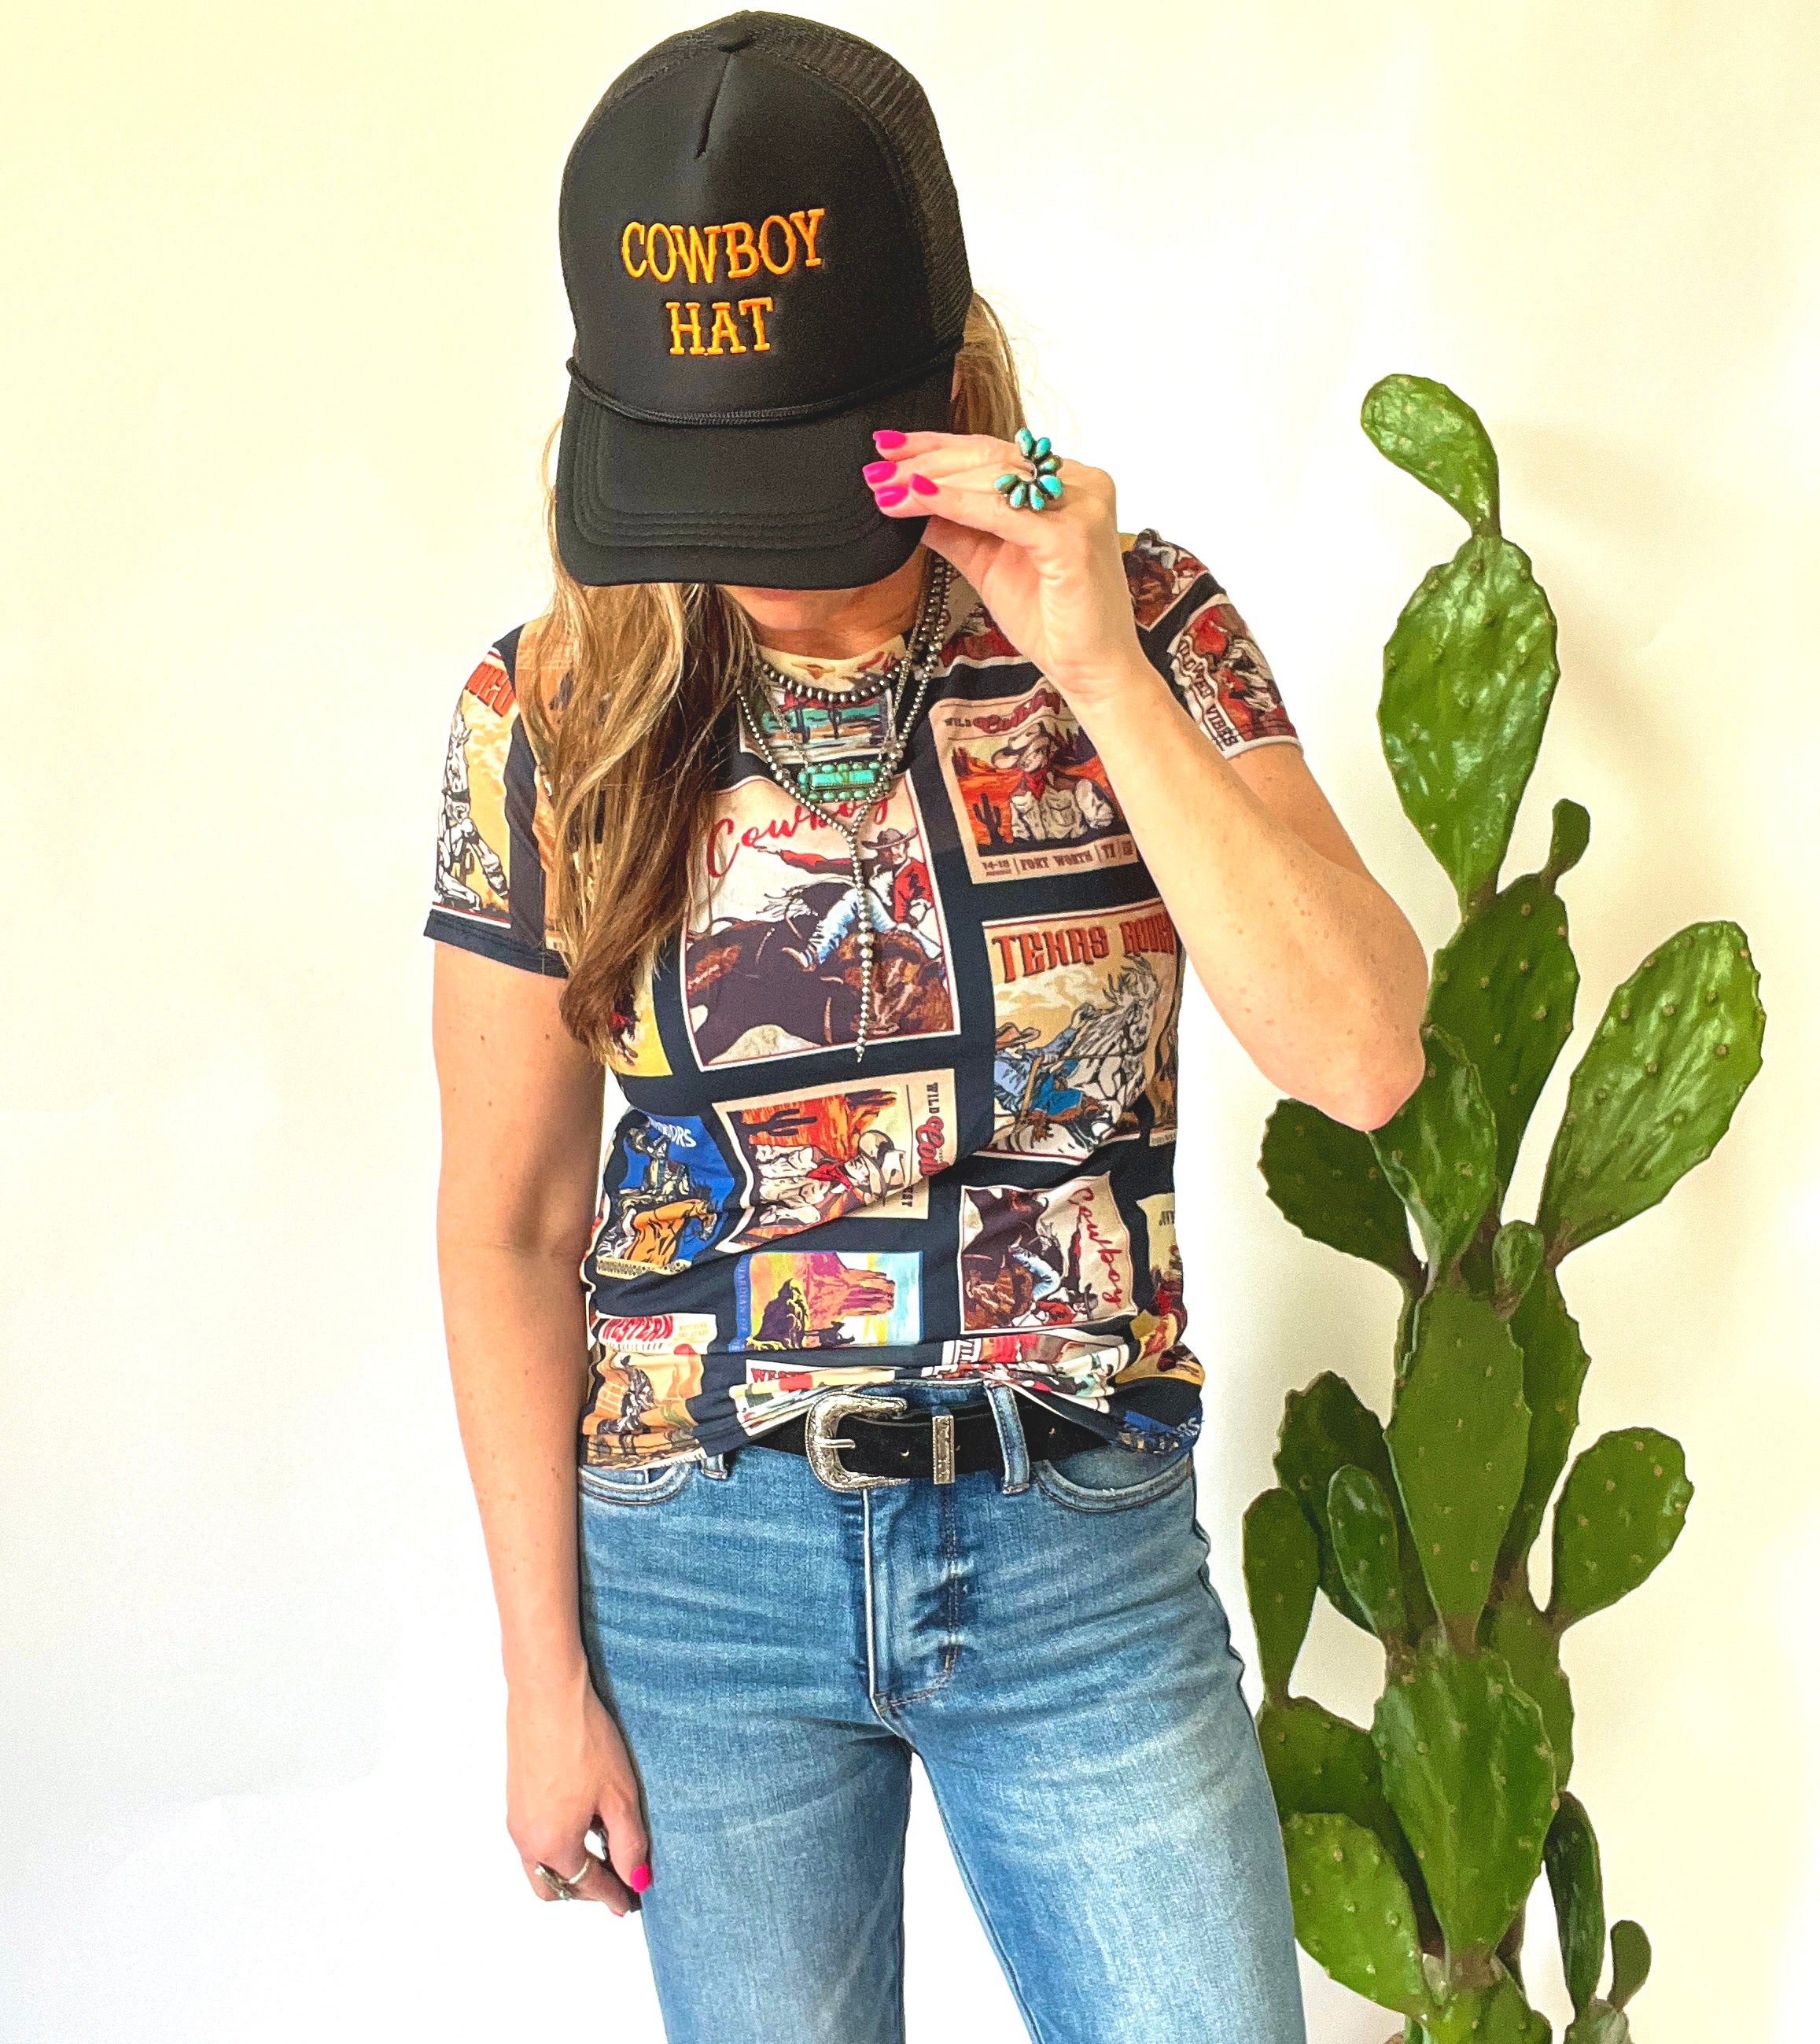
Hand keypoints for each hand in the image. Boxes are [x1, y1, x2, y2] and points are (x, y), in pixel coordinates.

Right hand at [506, 1666, 649, 1913]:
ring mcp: (516, 1818)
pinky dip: (554, 1845)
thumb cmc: (584, 1739)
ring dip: (567, 1868)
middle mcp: (528, 1839)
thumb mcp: (620, 1795)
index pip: (588, 1886)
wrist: (547, 1695)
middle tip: (613, 1882)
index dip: (613, 1896)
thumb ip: (629, 1844)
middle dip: (583, 1891)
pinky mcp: (514, 1797)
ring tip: (600, 1848)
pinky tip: (579, 1820)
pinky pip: (532, 1840)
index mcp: (555, 1845)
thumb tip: (637, 1880)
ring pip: (538, 1865)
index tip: (630, 1903)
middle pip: (553, 1888)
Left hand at [863, 429, 1152, 709]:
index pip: (994, 451)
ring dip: (931, 481)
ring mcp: (1081, 507)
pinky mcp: (1071, 538)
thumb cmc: (1052, 621)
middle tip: (877, 470)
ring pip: (992, 478)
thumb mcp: (988, 562)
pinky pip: (1000, 512)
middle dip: (925, 462)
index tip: (889, 449)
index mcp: (1069, 482)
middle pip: (990, 457)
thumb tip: (908, 498)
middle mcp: (1082, 484)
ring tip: (886, 489)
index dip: (937, 447)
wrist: (1090, 670)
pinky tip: (916, 500)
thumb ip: (956, 527)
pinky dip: (953, 504)